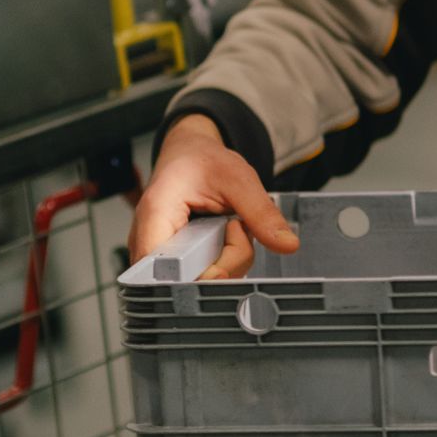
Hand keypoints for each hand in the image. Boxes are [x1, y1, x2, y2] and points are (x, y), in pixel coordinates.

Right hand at [128, 114, 299, 281]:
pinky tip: (222, 238)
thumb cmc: (201, 160)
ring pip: (197, 283)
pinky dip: (221, 262)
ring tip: (228, 227)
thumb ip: (261, 213)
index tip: (225, 266)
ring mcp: (159, 254)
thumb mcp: (238, 179)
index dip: (198, 279)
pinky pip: (200, 277)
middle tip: (234, 228)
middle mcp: (149, 240)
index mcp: (156, 214)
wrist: (187, 153)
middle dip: (224, 265)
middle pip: (186, 281)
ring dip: (226, 262)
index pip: (165, 272)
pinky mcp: (172, 262)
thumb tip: (287, 244)